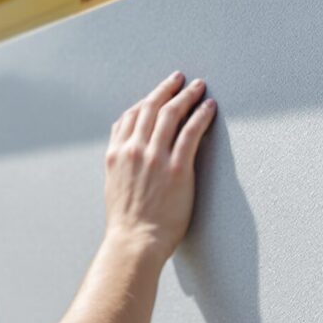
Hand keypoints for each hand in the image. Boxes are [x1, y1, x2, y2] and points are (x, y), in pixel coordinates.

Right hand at [103, 72, 215, 256]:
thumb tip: (126, 152)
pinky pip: (191, 131)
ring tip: (199, 87)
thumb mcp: (114, 186)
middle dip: (167, 89)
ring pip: (172, 113)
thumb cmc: (127, 223)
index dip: (146, 101)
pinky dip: (201, 115)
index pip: (130, 116)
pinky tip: (209, 107)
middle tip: (179, 79)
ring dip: (187, 95)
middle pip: (151, 107)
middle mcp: (134, 149)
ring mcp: (155, 157)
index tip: (156, 95)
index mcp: (117, 154)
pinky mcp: (177, 167)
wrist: (135, 242)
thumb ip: (120, 164)